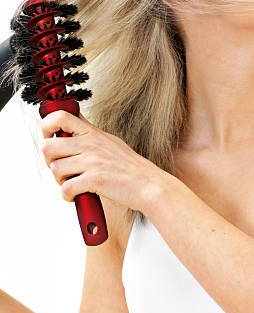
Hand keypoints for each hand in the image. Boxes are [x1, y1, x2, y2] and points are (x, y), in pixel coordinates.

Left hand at [40, 110, 166, 212]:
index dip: (46, 127)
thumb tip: (69, 123)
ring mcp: (93, 161)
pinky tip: (79, 194)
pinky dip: (68, 196)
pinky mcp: (94, 179)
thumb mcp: (109, 141)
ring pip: (55, 169)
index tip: (50, 137)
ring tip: (75, 182)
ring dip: (61, 181)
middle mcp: (91, 144)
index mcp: (93, 133)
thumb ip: (88, 133)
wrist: (148, 185)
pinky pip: (65, 188)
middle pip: (48, 147)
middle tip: (62, 168)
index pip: (60, 117)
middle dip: (50, 161)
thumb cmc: (130, 167)